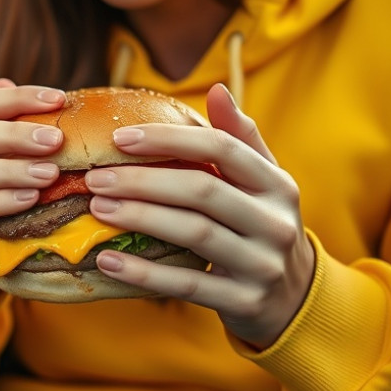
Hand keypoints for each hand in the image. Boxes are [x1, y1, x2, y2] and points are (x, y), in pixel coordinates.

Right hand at [0, 79, 65, 313]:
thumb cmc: (0, 218)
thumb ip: (24, 143)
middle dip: (15, 135)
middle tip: (56, 140)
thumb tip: (53, 100)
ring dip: (11, 170)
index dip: (19, 98)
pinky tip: (29, 199)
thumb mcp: (12, 177)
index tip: (59, 99)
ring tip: (50, 174)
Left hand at [86, 84, 314, 348]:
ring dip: (140, 218)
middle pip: (202, 190)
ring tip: (98, 208)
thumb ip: (240, 139)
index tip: (120, 138)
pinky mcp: (243, 302)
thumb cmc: (261, 226)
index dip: (170, 139)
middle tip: (96, 177)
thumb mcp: (263, 183)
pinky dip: (144, 273)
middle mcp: (275, 222)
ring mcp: (262, 264)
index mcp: (277, 184)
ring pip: (194, 234)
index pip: (223, 149)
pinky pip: (187, 284)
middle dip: (144, 181)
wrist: (294, 299)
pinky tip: (107, 261)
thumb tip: (217, 89)